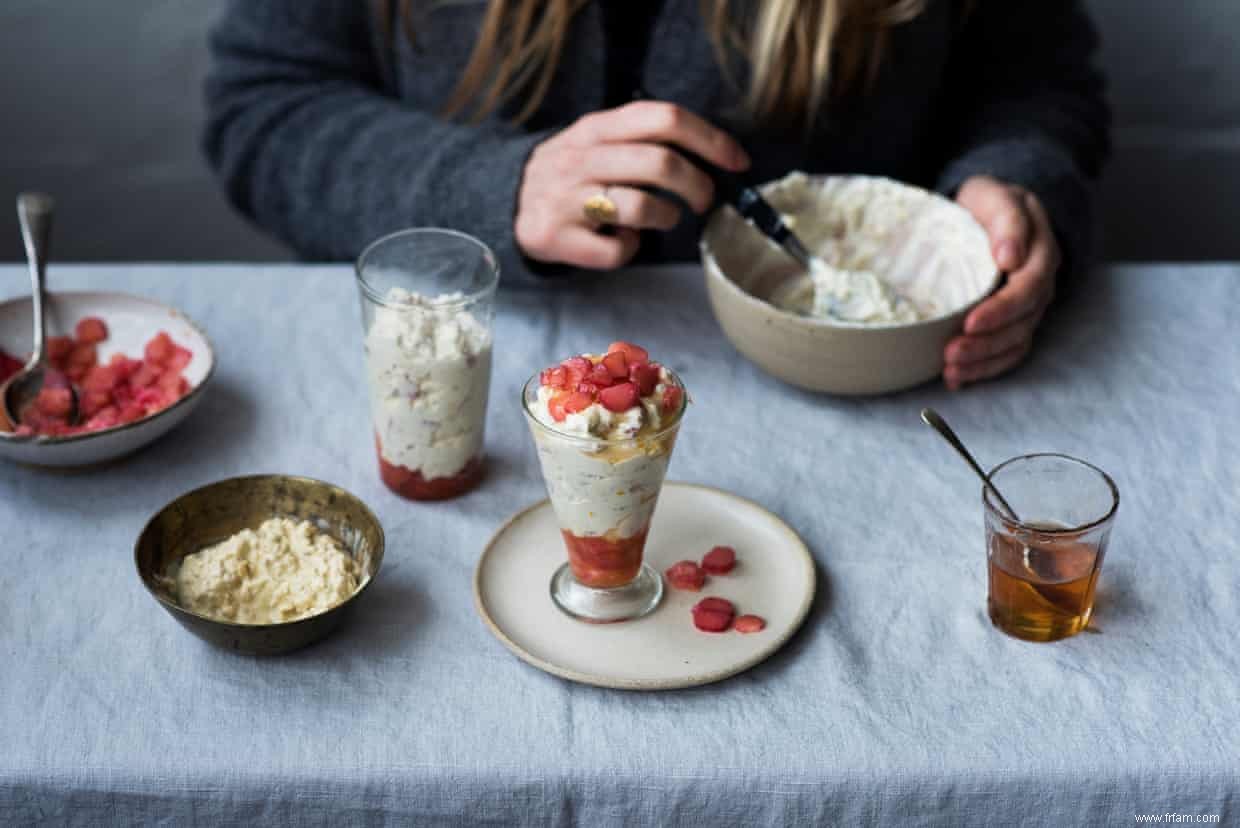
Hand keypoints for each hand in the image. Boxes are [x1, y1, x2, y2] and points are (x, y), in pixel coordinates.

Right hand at [514, 101, 749, 268]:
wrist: (507, 203)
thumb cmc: (573, 175)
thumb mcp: (599, 142)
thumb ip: (644, 140)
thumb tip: (716, 155)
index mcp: (597, 128)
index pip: (663, 119)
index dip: (709, 139)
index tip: (736, 161)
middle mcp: (580, 158)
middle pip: (660, 163)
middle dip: (697, 185)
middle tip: (704, 201)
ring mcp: (566, 199)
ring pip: (641, 207)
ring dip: (667, 218)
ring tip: (663, 219)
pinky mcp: (557, 237)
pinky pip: (616, 250)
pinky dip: (629, 249)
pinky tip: (621, 240)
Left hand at [945, 176, 1060, 389]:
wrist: (988, 215)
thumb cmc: (987, 205)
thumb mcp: (994, 196)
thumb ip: (1006, 219)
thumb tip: (1010, 256)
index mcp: (1040, 254)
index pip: (1028, 288)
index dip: (1001, 310)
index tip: (970, 322)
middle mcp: (1039, 286)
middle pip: (1021, 323)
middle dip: (986, 344)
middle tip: (950, 354)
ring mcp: (1027, 308)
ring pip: (1014, 343)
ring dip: (983, 362)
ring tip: (950, 372)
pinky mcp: (1012, 323)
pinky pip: (1006, 353)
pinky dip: (983, 369)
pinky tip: (956, 378)